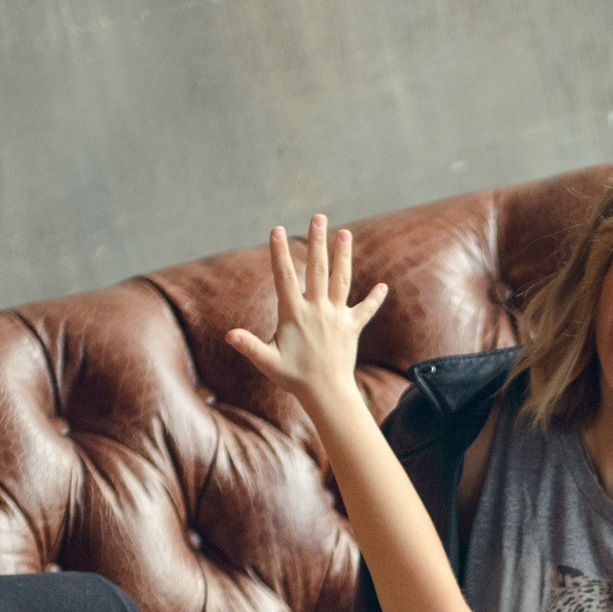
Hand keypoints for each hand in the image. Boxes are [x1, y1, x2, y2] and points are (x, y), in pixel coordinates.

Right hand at [226, 216, 388, 416]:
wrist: (327, 394)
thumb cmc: (293, 377)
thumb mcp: (267, 361)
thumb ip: (249, 346)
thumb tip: (229, 335)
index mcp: (295, 313)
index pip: (284, 277)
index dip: (279, 253)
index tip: (277, 229)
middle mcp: (318, 309)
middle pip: (318, 269)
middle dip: (317, 242)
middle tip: (319, 218)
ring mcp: (337, 317)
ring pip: (341, 280)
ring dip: (343, 256)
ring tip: (345, 234)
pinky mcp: (352, 327)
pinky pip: (365, 310)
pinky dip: (374, 299)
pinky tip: (383, 287)